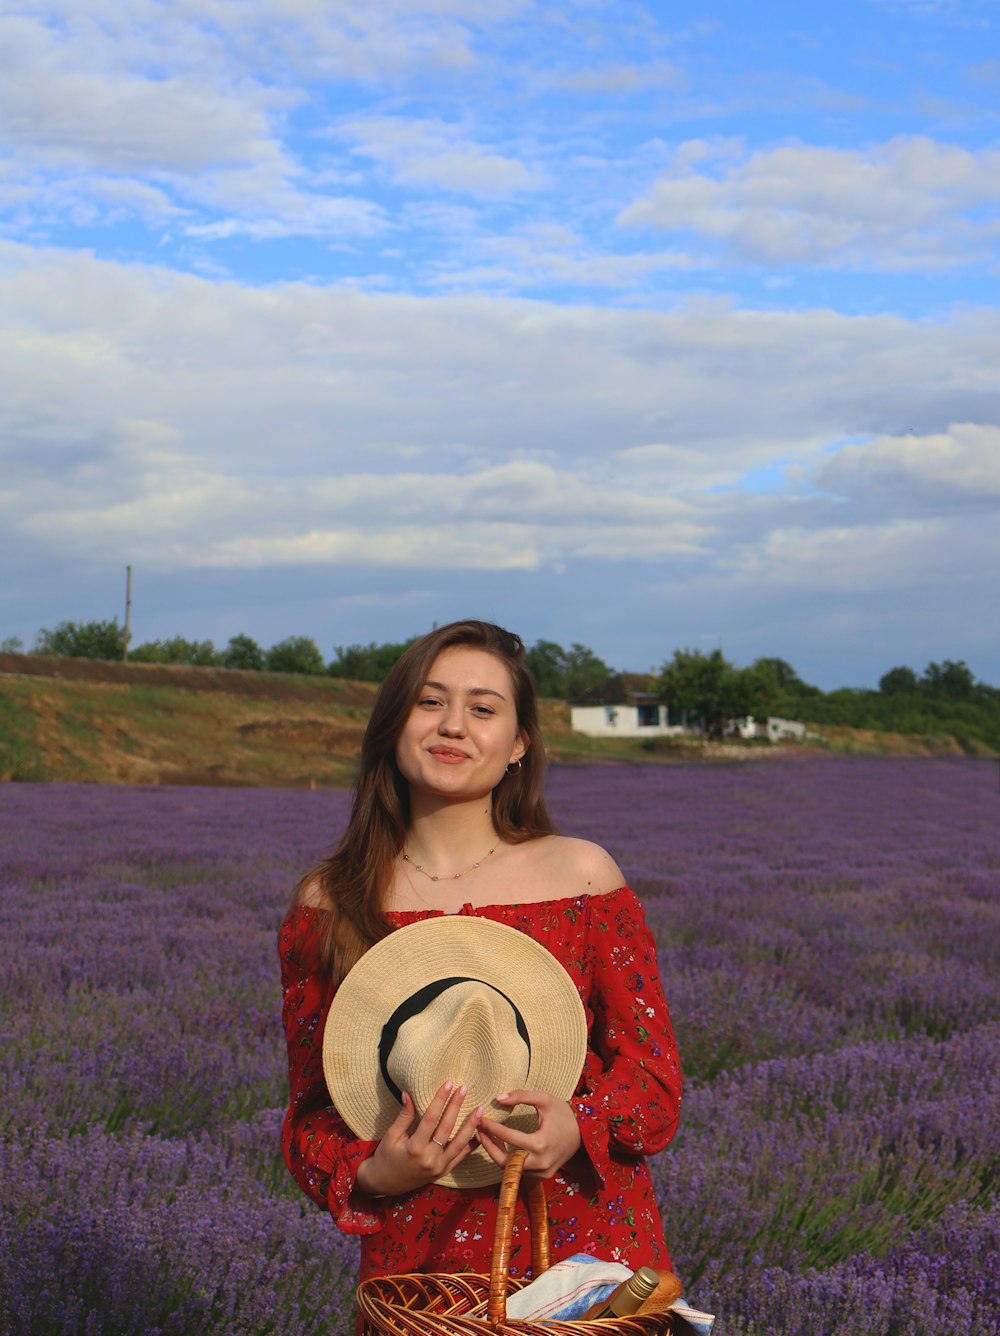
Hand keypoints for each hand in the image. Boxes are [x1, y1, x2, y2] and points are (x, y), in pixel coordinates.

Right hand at [355, 1081, 480, 1197]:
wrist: (385, 1184)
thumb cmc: (386, 1157)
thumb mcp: (391, 1136)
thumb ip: (404, 1116)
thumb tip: (408, 1093)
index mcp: (414, 1148)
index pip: (430, 1118)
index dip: (440, 1099)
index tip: (448, 1083)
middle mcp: (429, 1158)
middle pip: (447, 1128)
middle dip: (456, 1106)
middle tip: (464, 1088)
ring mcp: (438, 1167)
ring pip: (459, 1144)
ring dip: (470, 1126)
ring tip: (480, 1110)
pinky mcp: (443, 1172)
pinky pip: (460, 1157)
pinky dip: (470, 1145)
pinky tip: (480, 1132)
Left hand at [476, 1089, 581, 1178]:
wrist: (584, 1134)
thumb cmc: (563, 1114)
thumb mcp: (544, 1099)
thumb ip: (521, 1096)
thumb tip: (498, 1098)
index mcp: (541, 1143)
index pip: (508, 1137)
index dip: (492, 1128)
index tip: (480, 1118)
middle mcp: (540, 1162)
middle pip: (505, 1160)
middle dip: (488, 1146)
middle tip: (477, 1131)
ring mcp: (542, 1172)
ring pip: (511, 1169)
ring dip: (496, 1153)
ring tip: (486, 1136)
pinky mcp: (543, 1176)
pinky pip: (520, 1171)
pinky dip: (508, 1160)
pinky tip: (500, 1145)